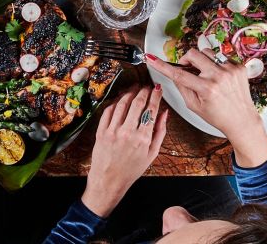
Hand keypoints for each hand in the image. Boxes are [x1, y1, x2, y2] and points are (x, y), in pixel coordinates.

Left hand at [81, 86, 168, 217]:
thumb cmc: (132, 169)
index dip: (155, 96)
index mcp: (143, 138)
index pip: (151, 109)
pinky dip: (115, 102)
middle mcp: (128, 132)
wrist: (109, 180)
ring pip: (122, 103)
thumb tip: (165, 113)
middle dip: (143, 91)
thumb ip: (160, 132)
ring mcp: (113, 131)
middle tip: (146, 86)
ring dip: (129, 93)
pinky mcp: (101, 131)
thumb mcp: (152, 153)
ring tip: (134, 89)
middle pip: (137, 103)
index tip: (157, 88)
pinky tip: (120, 100)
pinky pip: (108, 111)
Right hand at [147, 50, 266, 166]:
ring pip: (207, 52)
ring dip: (202, 60)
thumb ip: (182, 87)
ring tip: (205, 74)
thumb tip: (172, 72)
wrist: (242, 120)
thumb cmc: (218, 116)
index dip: (162, 65)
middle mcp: (219, 76)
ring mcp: (231, 70)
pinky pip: (221, 57)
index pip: (179, 73)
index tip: (152, 58)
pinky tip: (219, 76)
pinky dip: (216, 64)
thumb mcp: (194, 105)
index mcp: (207, 89)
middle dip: (186, 59)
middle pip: (193, 54)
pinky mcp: (239, 66)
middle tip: (187, 68)